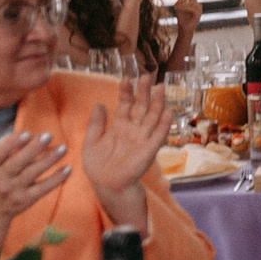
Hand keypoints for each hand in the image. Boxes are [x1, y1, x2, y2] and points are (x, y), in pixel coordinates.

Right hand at [0, 123, 70, 259]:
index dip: (12, 143)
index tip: (27, 133)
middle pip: (18, 162)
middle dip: (34, 149)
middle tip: (48, 135)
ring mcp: (12, 191)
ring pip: (33, 173)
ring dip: (50, 160)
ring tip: (63, 148)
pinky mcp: (25, 201)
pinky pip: (43, 188)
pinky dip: (56, 179)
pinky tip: (67, 168)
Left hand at [82, 74, 170, 226]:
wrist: (106, 184)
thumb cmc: (98, 165)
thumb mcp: (91, 140)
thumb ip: (96, 123)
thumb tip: (99, 103)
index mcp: (119, 126)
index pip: (125, 104)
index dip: (126, 92)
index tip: (126, 78)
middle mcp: (133, 130)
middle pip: (141, 107)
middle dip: (144, 92)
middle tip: (147, 76)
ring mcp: (142, 139)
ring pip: (152, 117)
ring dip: (157, 102)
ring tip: (160, 87)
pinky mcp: (149, 149)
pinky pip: (159, 135)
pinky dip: (164, 124)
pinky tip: (168, 111)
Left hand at [172, 0, 201, 30]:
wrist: (184, 29)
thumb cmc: (182, 19)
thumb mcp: (179, 9)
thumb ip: (180, 3)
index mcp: (193, 4)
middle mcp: (197, 6)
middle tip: (178, 2)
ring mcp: (199, 10)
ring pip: (192, 2)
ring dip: (183, 4)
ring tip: (177, 8)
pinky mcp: (199, 14)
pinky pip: (192, 8)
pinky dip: (185, 8)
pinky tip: (179, 10)